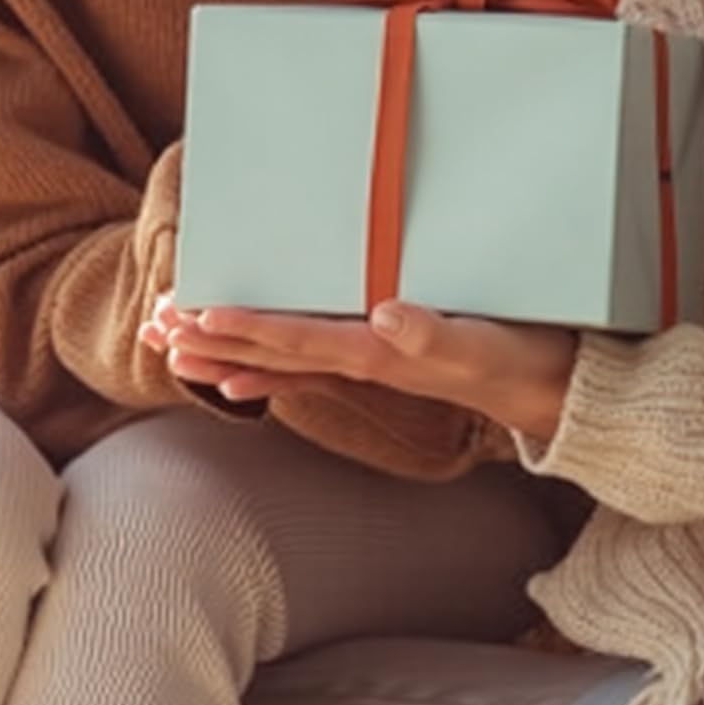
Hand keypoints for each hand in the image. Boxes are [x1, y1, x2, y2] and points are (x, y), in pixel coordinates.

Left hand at [139, 295, 577, 443]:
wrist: (549, 388)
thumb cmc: (517, 358)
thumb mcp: (482, 342)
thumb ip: (435, 331)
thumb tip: (387, 316)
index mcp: (377, 351)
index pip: (297, 336)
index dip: (246, 325)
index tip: (196, 316)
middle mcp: (360, 360)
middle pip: (271, 349)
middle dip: (211, 339)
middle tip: (154, 325)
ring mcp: (364, 364)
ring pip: (279, 358)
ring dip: (224, 352)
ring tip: (168, 345)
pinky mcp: (375, 363)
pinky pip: (307, 366)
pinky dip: (265, 367)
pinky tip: (233, 377)